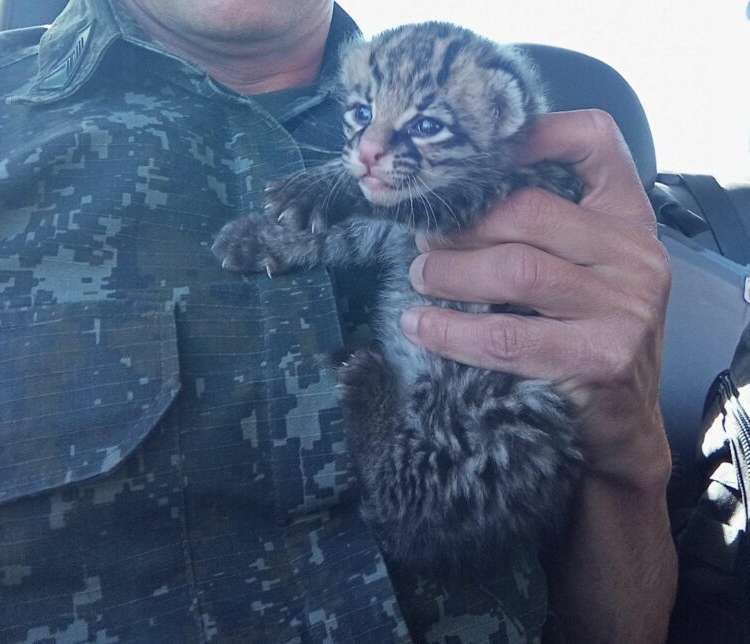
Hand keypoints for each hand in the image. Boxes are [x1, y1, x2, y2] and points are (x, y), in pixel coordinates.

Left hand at [400, 109, 671, 490]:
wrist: (622, 429)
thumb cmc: (587, 339)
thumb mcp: (582, 275)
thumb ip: (544, 235)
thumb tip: (449, 210)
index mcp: (629, 220)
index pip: (596, 141)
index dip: (535, 131)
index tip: (475, 154)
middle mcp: (635, 254)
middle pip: (530, 210)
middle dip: (462, 224)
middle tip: (422, 239)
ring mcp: (625, 306)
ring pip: (515, 269)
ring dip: (450, 272)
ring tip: (419, 277)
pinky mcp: (601, 357)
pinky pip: (507, 335)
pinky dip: (452, 330)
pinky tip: (420, 325)